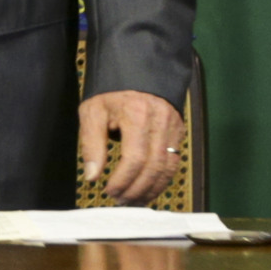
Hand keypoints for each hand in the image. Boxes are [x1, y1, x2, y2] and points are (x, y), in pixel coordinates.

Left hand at [78, 90, 184, 205]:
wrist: (137, 69)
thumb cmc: (112, 91)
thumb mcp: (93, 111)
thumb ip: (92, 144)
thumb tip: (92, 176)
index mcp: (137, 114)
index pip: (135, 158)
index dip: (122, 180)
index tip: (108, 191)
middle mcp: (160, 121)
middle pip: (154, 167)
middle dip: (136, 189)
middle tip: (119, 201)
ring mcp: (172, 126)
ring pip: (168, 168)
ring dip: (150, 189)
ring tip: (133, 200)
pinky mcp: (178, 131)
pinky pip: (174, 162)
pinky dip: (162, 180)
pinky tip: (148, 189)